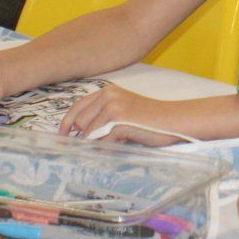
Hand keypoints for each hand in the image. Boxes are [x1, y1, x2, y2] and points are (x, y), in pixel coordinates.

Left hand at [57, 83, 186, 145]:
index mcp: (108, 91)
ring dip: (98, 143)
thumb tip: (78, 133)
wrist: (176, 120)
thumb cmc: (150, 119)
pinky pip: (101, 142)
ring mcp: (114, 107)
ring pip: (88, 134)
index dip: (66, 123)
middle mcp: (108, 96)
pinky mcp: (120, 121)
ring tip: (117, 141)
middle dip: (86, 136)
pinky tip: (122, 143)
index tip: (63, 136)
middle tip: (101, 143)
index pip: (77, 107)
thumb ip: (102, 115)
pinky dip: (108, 147)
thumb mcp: (123, 109)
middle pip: (80, 123)